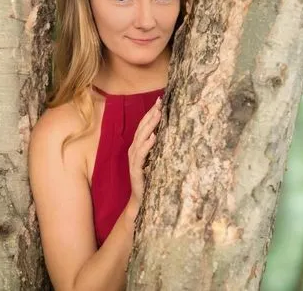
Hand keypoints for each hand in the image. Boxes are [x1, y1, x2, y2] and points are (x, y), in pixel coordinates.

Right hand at [127, 97, 161, 215]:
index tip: (160, 101)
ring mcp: (134, 159)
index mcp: (138, 146)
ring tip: (158, 114)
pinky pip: (141, 155)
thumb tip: (169, 131)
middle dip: (151, 115)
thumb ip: (157, 147)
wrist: (140, 201)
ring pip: (141, 138)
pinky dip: (147, 145)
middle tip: (160, 103)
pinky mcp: (136, 170)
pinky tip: (154, 137)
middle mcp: (134, 150)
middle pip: (142, 128)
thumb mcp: (154, 159)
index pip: (144, 126)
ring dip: (150, 125)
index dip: (151, 113)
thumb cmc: (149, 179)